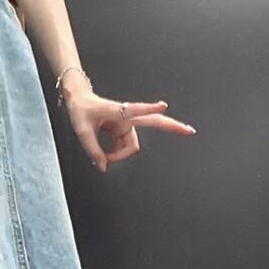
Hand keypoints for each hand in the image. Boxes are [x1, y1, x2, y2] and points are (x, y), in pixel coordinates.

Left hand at [64, 91, 195, 172]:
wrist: (79, 101)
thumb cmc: (81, 111)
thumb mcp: (82, 132)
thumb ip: (93, 151)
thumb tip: (103, 167)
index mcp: (118, 111)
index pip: (136, 109)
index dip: (149, 108)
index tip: (163, 105)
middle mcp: (126, 117)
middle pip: (153, 122)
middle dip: (172, 126)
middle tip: (190, 131)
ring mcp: (127, 123)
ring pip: (131, 146)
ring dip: (120, 155)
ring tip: (104, 158)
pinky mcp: (124, 128)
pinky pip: (125, 146)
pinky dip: (118, 153)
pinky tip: (108, 156)